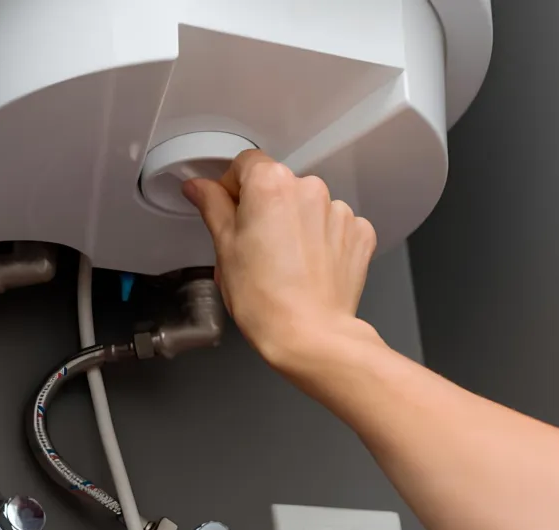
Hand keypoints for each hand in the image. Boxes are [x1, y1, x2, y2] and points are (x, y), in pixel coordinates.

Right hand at [182, 150, 379, 364]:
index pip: (246, 164)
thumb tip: (199, 187)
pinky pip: (334, 226)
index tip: (229, 212)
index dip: (232, 188)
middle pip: (279, 186)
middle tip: (255, 247)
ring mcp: (339, 211)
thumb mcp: (224, 248)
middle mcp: (310, 188)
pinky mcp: (359, 234)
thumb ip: (212, 206)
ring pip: (308, 206)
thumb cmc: (264, 298)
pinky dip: (323, 240)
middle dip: (266, 209)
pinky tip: (309, 268)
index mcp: (270, 185)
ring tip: (286, 264)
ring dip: (297, 224)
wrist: (310, 336)